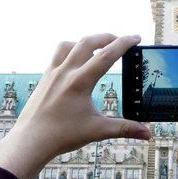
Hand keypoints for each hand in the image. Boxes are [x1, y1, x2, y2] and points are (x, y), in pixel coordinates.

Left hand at [0, 34, 150, 178]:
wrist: (30, 141)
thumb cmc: (61, 136)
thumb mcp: (97, 131)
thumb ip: (124, 129)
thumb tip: (147, 133)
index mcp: (80, 82)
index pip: (107, 55)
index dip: (124, 43)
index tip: (136, 37)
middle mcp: (65, 72)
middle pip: (88, 41)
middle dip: (107, 37)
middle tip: (121, 40)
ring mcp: (52, 73)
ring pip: (69, 44)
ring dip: (86, 41)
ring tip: (98, 48)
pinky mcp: (45, 78)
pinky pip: (58, 55)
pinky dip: (71, 50)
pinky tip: (77, 62)